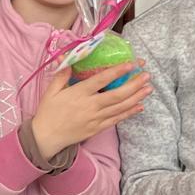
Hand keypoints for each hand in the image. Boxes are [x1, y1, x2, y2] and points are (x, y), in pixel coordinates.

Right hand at [30, 64, 151, 160]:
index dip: (117, 72)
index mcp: (79, 93)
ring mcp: (95, 118)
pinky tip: (139, 106)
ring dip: (136, 97)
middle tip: (147, 75)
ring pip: (120, 107)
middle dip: (134, 85)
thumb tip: (66, 56)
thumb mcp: (51, 91)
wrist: (46, 138)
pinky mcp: (97, 128)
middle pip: (116, 95)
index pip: (101, 80)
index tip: (131, 64)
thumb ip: (62, 74)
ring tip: (148, 88)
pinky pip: (116, 120)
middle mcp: (90, 106)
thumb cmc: (48, 112)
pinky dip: (129, 113)